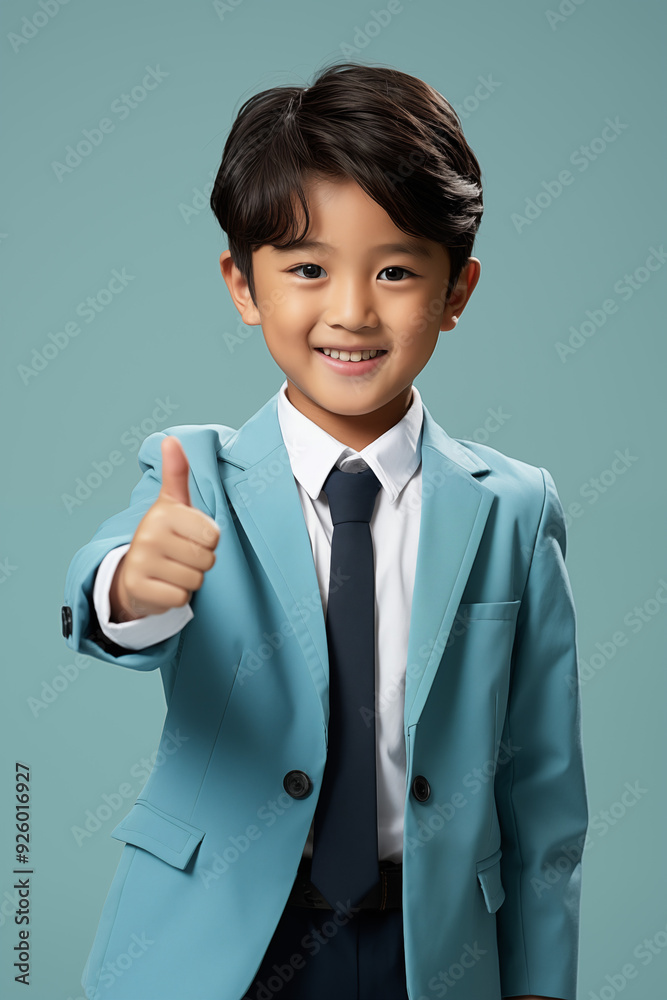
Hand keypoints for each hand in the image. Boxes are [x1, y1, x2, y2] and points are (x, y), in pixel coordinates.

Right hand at [109, 436, 219, 620]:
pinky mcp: (140, 589)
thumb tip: (171, 439)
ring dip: (190, 580)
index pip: (213, 536)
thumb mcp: (172, 504)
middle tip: (180, 556)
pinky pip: (182, 598)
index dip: (208, 541)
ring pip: (196, 580)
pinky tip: (164, 585)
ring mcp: (141, 563)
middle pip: (207, 560)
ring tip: (172, 570)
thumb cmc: (163, 535)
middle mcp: (149, 535)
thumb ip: (176, 474)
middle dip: (200, 562)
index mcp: (163, 513)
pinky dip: (177, 596)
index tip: (190, 537)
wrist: (133, 574)